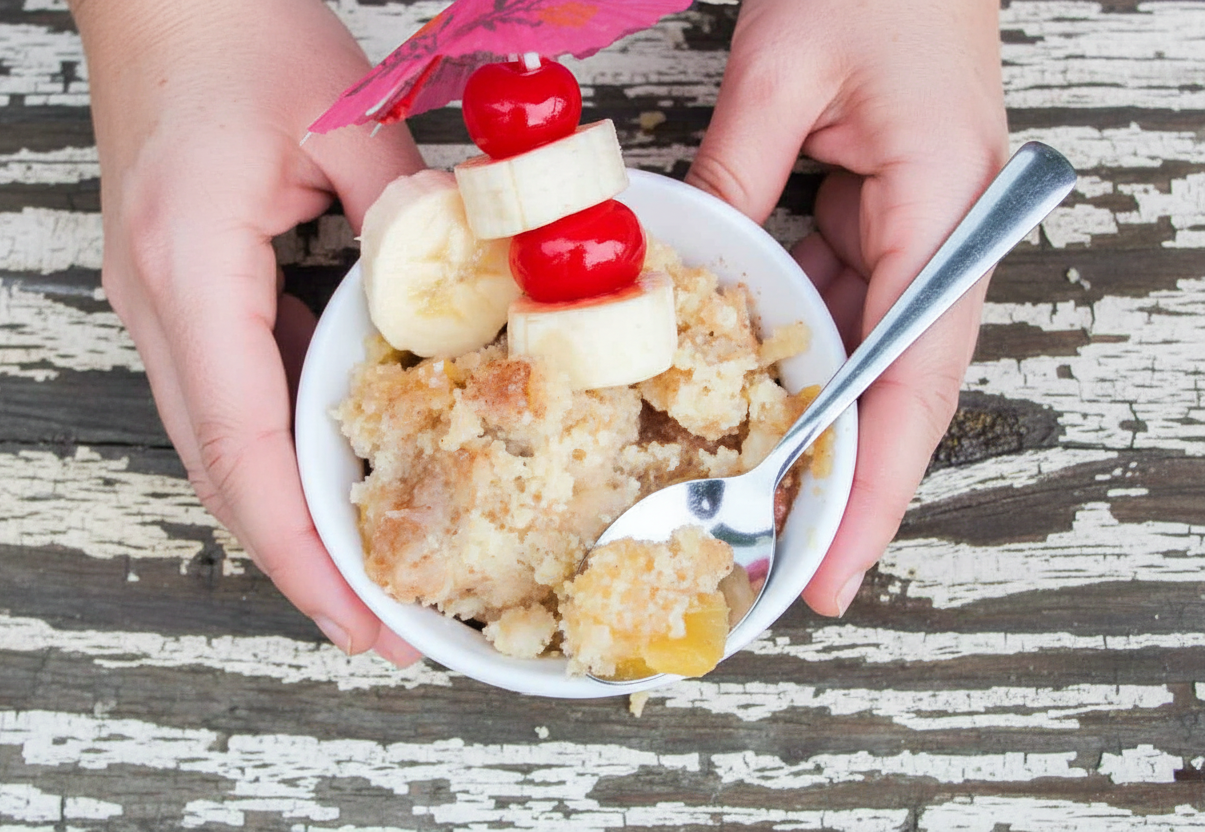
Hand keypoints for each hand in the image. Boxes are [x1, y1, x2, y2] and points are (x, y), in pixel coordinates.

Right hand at [71, 0, 424, 661]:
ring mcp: (164, 304)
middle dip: (300, 562)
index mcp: (189, 271)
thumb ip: (416, 218)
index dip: (303, 549)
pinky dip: (284, 453)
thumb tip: (480, 294)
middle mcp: (160, 305)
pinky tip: (339, 475)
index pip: (242, 448)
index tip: (360, 620)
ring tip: (367, 572)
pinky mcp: (186, 292)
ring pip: (222, 447)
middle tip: (380, 628)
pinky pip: (233, 396)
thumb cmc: (231, 31)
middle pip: (223, 473)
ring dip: (290, 516)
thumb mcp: (344, 120)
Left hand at [687, 0, 1007, 614]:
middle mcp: (940, 246)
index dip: (875, 487)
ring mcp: (911, 243)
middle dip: (839, 487)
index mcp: (946, 215)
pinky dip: (786, 362)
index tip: (833, 566)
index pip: (914, 381)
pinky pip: (832, 315)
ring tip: (744, 502)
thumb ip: (736, 175)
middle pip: (893, 398)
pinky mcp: (876, 232)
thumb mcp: (785, 68)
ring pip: (861, 367)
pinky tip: (735, 399)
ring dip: (806, 432)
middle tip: (777, 567)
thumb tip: (681, 274)